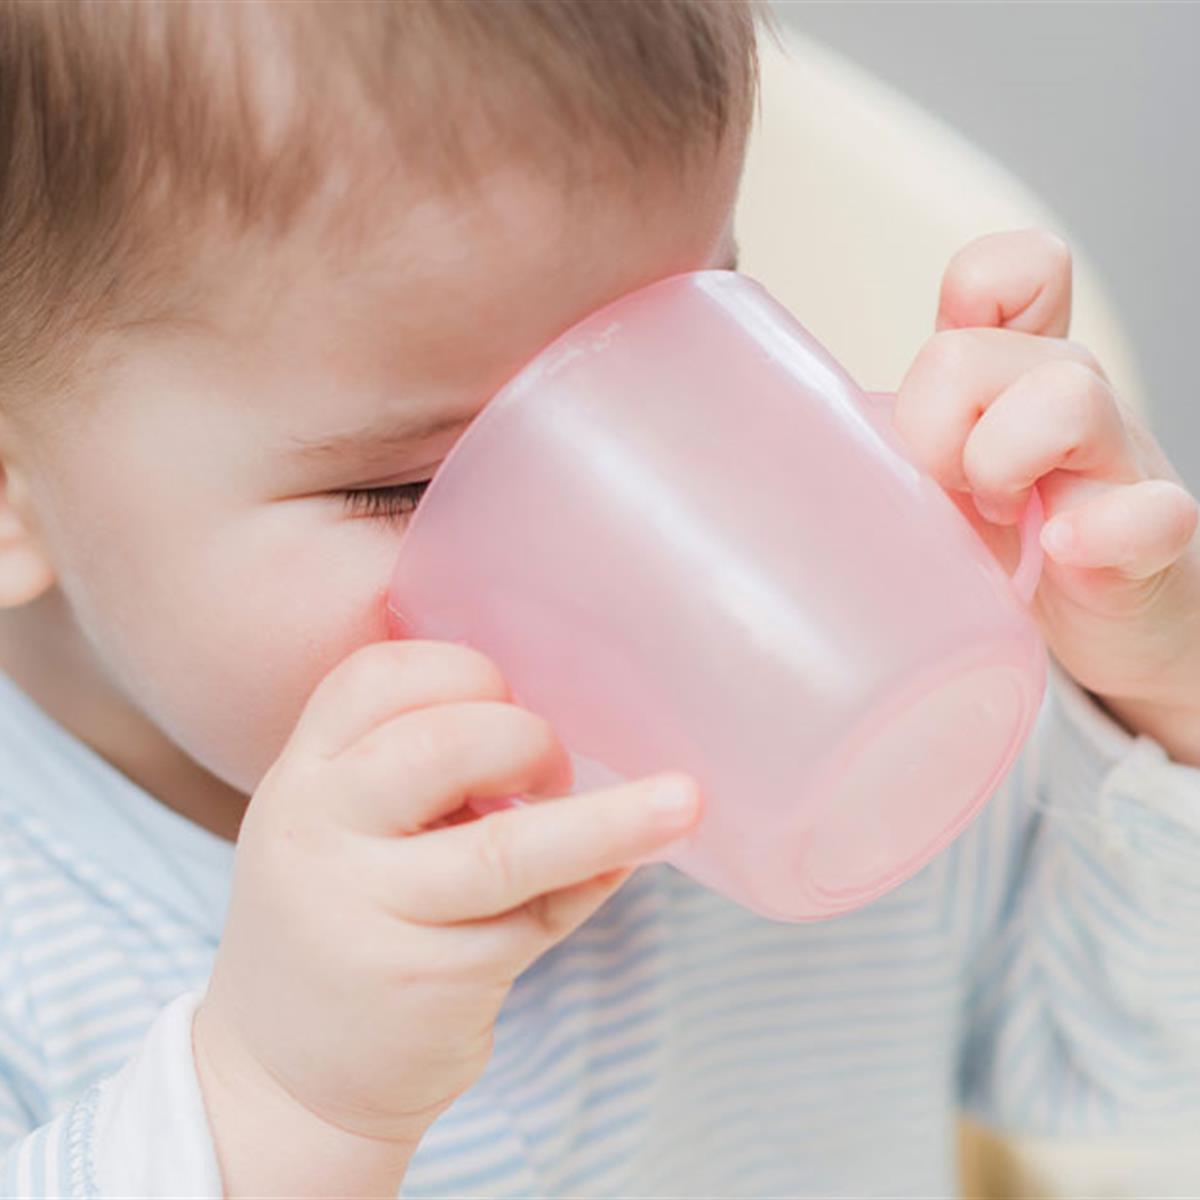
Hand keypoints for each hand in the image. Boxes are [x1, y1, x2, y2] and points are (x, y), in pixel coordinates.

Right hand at [192, 640, 700, 1196]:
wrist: (284, 1081)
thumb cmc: (340, 923)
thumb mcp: (339, 831)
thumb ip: (411, 770)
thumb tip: (556, 724)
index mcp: (301, 779)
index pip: (375, 678)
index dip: (461, 670)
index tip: (502, 698)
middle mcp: (317, 836)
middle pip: (440, 744)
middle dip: (524, 739)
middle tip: (550, 773)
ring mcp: (368, 915)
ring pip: (507, 847)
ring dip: (610, 819)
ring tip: (679, 803)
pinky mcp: (427, 984)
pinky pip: (536, 918)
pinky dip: (591, 882)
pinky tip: (623, 865)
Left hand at [894, 229, 1199, 762]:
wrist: (1112, 624)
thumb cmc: (1010, 542)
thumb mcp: (940, 480)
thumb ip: (887, 445)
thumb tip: (770, 453)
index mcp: (1015, 376)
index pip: (1018, 271)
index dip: (976, 290)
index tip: (935, 377)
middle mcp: (1070, 399)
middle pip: (985, 350)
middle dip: (934, 423)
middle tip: (939, 490)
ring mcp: (1118, 463)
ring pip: (1070, 396)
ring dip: (1002, 459)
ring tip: (994, 519)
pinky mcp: (1151, 539)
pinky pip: (1149, 511)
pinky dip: (1101, 527)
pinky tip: (1061, 549)